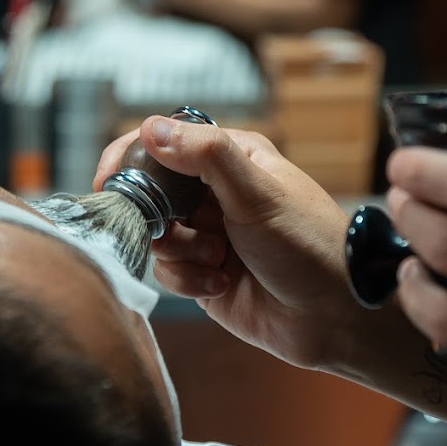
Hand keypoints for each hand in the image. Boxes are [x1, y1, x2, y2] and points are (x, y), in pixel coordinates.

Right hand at [95, 117, 364, 368]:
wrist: (336, 317)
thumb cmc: (309, 245)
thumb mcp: (258, 193)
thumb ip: (206, 156)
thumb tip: (152, 128)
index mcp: (232, 158)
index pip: (165, 141)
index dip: (132, 158)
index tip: (110, 181)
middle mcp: (217, 193)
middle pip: (152, 192)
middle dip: (156, 216)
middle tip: (169, 230)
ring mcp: (210, 234)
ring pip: (156, 236)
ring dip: (180, 251)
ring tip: (219, 259)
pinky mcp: (205, 275)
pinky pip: (169, 272)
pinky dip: (189, 280)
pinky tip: (222, 284)